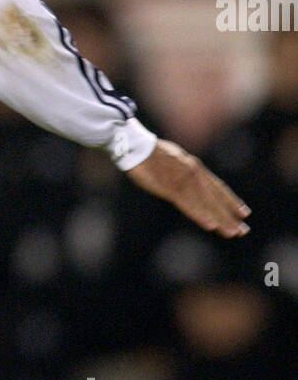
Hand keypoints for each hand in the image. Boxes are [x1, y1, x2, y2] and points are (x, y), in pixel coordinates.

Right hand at [127, 139, 249, 237]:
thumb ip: (185, 170)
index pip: (218, 187)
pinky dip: (200, 215)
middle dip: (230, 215)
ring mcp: (184, 181)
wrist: (135, 145)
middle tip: (243, 230)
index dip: (231, 201)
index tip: (244, 212)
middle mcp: (194, 174)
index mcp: (195, 168)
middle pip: (216, 199)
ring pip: (206, 204)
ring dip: (220, 220)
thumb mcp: (175, 158)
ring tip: (232, 233)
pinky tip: (210, 226)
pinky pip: (188, 205)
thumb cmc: (150, 153)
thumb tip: (191, 178)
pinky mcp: (170, 188)